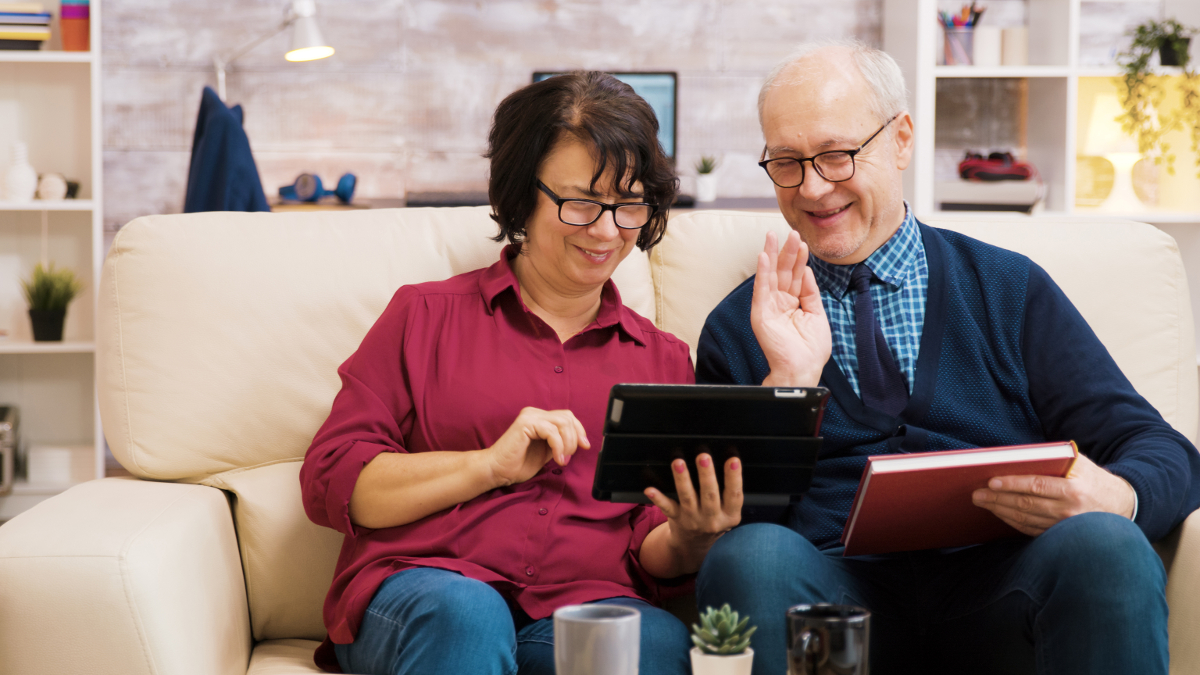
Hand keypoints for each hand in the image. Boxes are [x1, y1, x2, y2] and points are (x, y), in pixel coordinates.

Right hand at [486, 407, 588, 486]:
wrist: (497, 470)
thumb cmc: (518, 464)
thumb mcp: (547, 452)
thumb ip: (559, 443)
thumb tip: (580, 441)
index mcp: (540, 418)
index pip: (567, 417)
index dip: (579, 430)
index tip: (585, 446)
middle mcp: (534, 413)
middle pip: (568, 417)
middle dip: (575, 437)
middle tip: (570, 456)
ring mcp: (530, 416)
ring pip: (563, 423)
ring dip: (568, 444)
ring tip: (562, 459)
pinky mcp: (525, 423)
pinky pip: (552, 431)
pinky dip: (559, 446)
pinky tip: (557, 459)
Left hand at [643, 453, 742, 568]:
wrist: (694, 545)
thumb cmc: (714, 518)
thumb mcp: (729, 512)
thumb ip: (729, 493)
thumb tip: (729, 460)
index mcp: (730, 515)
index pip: (734, 495)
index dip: (735, 478)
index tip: (734, 459)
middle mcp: (712, 519)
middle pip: (710, 495)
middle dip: (706, 475)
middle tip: (703, 456)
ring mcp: (693, 519)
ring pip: (688, 498)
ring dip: (683, 479)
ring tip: (678, 462)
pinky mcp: (677, 519)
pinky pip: (667, 508)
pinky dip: (658, 499)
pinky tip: (650, 489)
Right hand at [751, 230, 831, 386]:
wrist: (803, 368)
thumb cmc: (811, 348)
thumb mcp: (817, 314)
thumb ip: (811, 292)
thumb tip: (806, 270)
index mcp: (793, 303)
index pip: (795, 276)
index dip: (799, 259)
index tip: (803, 241)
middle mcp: (780, 303)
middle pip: (782, 272)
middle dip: (786, 251)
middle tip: (790, 232)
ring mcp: (769, 307)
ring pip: (770, 276)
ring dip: (771, 255)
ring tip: (772, 236)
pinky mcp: (761, 314)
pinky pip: (761, 289)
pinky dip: (762, 273)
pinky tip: (763, 257)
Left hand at [971, 454, 1136, 536]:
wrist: (1123, 506)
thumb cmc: (1095, 480)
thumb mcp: (1081, 465)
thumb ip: (1056, 460)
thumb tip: (1020, 457)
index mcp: (1073, 491)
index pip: (1036, 486)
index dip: (1012, 484)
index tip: (991, 481)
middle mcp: (1069, 512)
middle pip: (1026, 505)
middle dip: (998, 499)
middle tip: (976, 494)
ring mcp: (1064, 529)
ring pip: (1025, 520)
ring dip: (1001, 511)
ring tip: (983, 502)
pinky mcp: (1060, 537)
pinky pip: (1031, 530)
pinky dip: (1012, 522)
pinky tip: (999, 514)